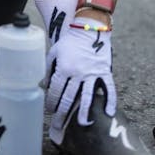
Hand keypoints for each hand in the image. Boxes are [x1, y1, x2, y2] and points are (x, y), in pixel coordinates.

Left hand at [45, 18, 115, 143]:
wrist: (88, 28)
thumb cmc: (69, 41)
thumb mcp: (54, 53)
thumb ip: (48, 70)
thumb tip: (44, 87)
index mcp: (63, 68)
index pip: (55, 91)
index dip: (51, 102)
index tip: (49, 111)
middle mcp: (78, 73)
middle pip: (68, 98)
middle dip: (62, 114)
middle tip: (58, 126)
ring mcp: (92, 73)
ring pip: (87, 97)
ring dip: (84, 112)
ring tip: (82, 124)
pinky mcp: (104, 72)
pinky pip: (109, 89)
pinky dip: (110, 101)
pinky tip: (108, 113)